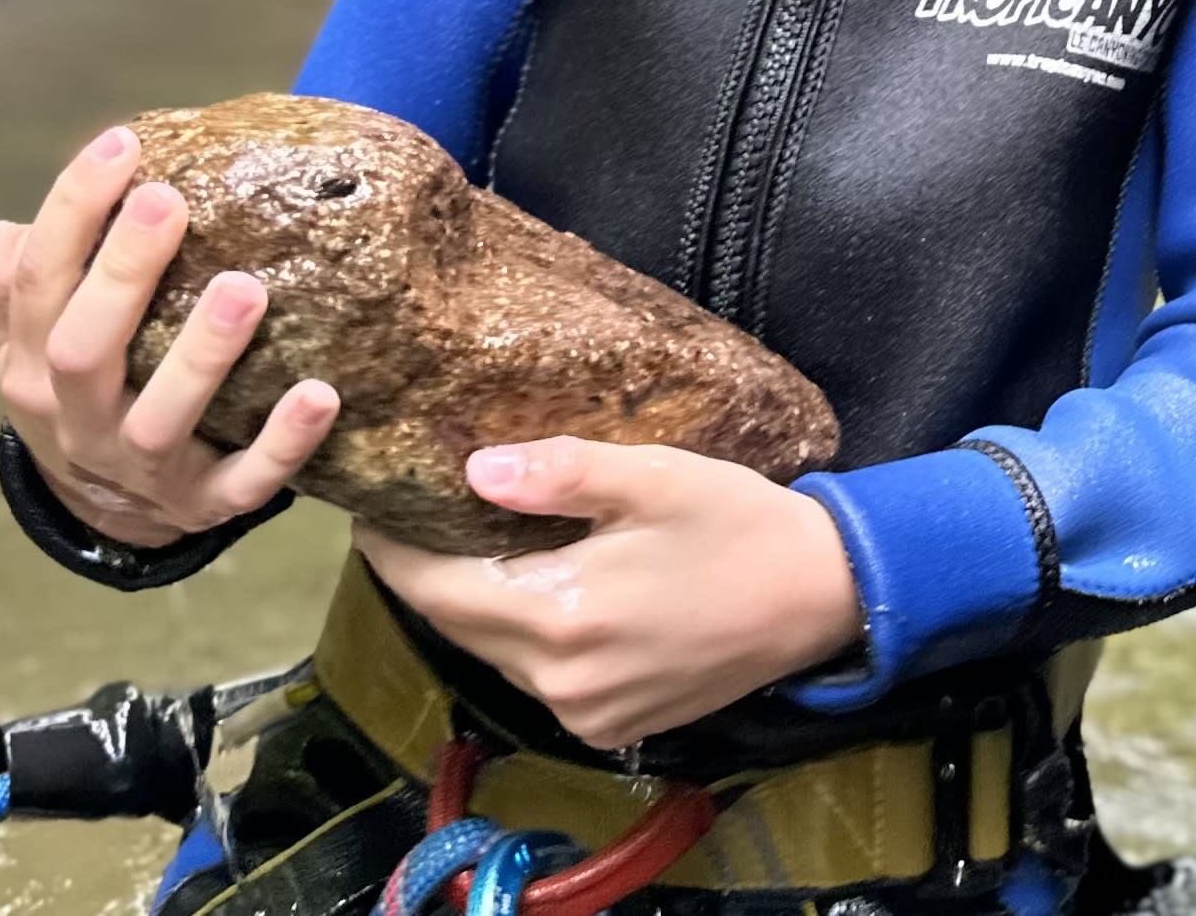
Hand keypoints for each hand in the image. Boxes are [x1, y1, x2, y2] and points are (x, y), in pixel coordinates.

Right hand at [0, 125, 338, 547]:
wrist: (105, 507)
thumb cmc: (79, 379)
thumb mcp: (31, 334)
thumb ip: (17, 278)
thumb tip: (10, 227)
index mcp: (31, 358)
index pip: (34, 279)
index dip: (72, 211)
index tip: (123, 144)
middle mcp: (74, 416)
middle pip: (85, 348)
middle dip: (124, 275)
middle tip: (168, 201)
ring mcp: (140, 468)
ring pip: (159, 420)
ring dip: (202, 355)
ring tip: (247, 288)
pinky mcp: (204, 504)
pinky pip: (242, 483)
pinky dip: (282, 444)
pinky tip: (321, 393)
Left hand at [356, 437, 863, 748]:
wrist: (823, 596)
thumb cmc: (738, 522)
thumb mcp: (655, 477)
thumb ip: (562, 473)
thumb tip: (475, 470)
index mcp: (560, 618)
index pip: (437, 590)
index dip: (394, 550)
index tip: (372, 506)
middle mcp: (559, 682)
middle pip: (461, 624)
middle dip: (431, 571)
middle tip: (418, 511)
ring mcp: (585, 713)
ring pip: (498, 652)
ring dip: (480, 601)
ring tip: (475, 539)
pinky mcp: (610, 726)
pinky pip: (540, 677)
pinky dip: (525, 632)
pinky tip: (542, 587)